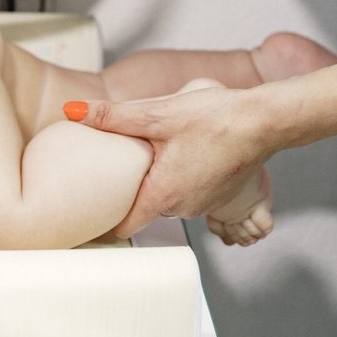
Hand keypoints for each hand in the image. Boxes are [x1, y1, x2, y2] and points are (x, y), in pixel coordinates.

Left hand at [74, 86, 270, 238]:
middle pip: (145, 206)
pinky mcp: (218, 195)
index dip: (105, 222)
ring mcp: (203, 204)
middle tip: (112, 172)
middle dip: (130, 191)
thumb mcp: (157, 113)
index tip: (89, 219)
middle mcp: (183, 207)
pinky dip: (178, 177)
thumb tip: (73, 111)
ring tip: (148, 158)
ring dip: (157, 181)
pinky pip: (188, 192)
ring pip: (167, 197)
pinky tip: (179, 154)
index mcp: (164, 194)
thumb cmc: (215, 118)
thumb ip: (113, 116)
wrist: (263, 122)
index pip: (125, 225)